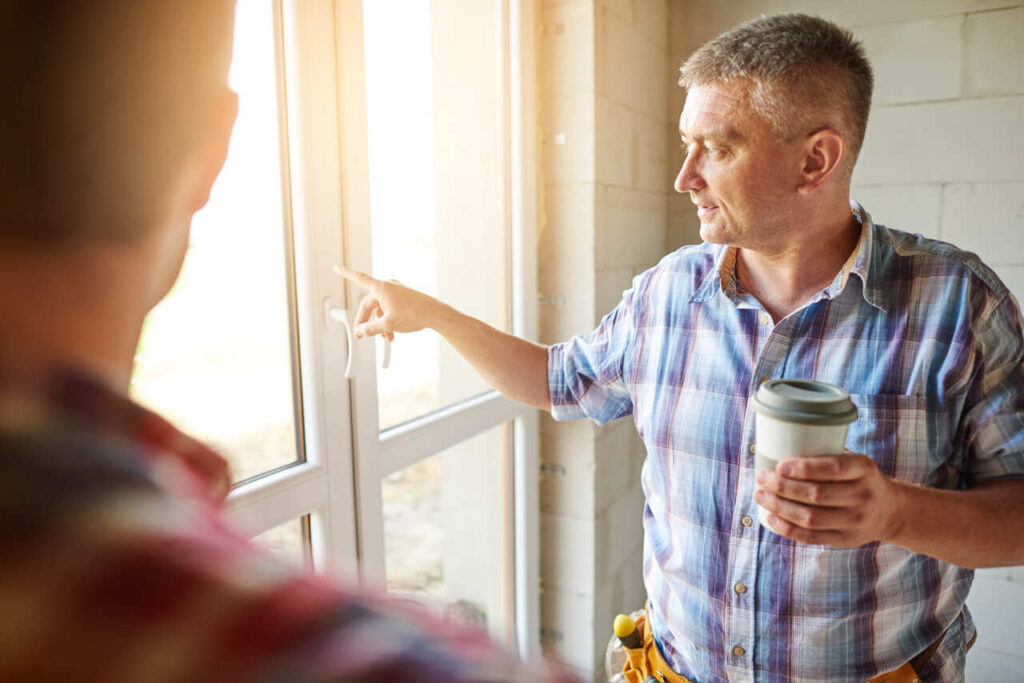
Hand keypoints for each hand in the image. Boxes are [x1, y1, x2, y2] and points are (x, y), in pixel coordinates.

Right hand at [335, 267, 445, 340]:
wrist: (436, 314)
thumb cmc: (414, 315)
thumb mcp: (388, 325)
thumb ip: (371, 328)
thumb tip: (360, 331)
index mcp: (382, 288)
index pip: (359, 278)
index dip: (346, 274)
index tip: (336, 268)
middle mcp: (388, 287)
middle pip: (369, 304)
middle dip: (366, 321)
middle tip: (362, 335)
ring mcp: (396, 292)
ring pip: (380, 309)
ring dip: (379, 324)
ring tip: (385, 338)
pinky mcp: (403, 298)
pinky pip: (389, 309)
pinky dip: (388, 321)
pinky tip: (391, 334)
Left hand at [754, 453, 904, 546]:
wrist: (891, 511)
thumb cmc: (858, 479)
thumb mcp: (854, 462)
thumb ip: (826, 456)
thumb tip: (777, 446)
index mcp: (864, 469)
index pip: (835, 468)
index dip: (805, 468)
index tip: (779, 465)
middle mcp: (863, 496)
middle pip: (816, 495)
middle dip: (782, 487)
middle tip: (761, 477)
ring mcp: (855, 521)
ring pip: (810, 518)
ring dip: (779, 507)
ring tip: (760, 495)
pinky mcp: (845, 540)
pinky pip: (811, 537)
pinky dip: (786, 528)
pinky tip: (770, 517)